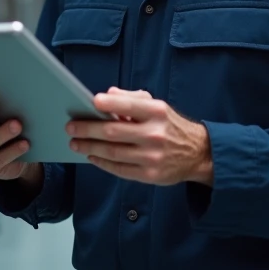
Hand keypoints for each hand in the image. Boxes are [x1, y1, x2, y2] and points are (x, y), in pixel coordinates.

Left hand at [65, 87, 213, 185]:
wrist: (197, 153)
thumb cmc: (170, 125)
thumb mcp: (158, 106)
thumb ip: (133, 99)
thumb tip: (109, 94)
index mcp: (157, 112)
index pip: (129, 106)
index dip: (109, 104)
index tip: (92, 101)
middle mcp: (155, 134)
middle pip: (113, 131)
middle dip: (87, 129)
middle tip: (70, 127)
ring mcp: (152, 156)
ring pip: (113, 152)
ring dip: (90, 147)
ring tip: (75, 142)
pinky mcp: (150, 175)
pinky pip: (119, 169)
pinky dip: (102, 162)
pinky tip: (91, 156)